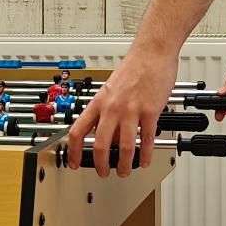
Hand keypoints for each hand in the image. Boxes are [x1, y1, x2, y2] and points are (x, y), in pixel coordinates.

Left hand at [65, 46, 177, 177]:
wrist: (152, 53)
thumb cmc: (133, 68)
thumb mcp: (110, 89)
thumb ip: (107, 111)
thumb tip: (106, 133)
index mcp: (98, 102)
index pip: (78, 131)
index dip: (73, 151)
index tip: (74, 162)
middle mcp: (112, 108)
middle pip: (100, 144)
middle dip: (101, 165)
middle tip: (103, 173)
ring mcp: (131, 110)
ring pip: (124, 147)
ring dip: (124, 164)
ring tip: (125, 171)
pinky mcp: (150, 111)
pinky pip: (146, 139)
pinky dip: (145, 154)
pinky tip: (145, 160)